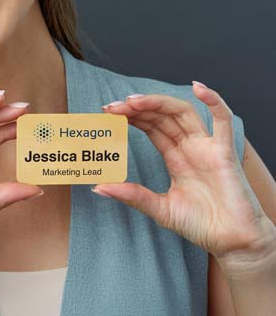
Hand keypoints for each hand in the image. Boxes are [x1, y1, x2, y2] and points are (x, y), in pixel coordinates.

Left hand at [97, 82, 272, 259]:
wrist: (233, 244)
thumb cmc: (201, 225)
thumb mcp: (160, 209)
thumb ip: (132, 196)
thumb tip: (98, 187)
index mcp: (175, 156)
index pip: (150, 126)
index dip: (130, 116)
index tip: (107, 113)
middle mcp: (189, 146)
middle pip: (161, 116)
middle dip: (136, 108)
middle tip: (112, 107)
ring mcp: (207, 147)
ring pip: (182, 112)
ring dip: (158, 102)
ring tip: (133, 101)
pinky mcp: (225, 152)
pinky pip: (223, 121)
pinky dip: (214, 101)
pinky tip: (199, 87)